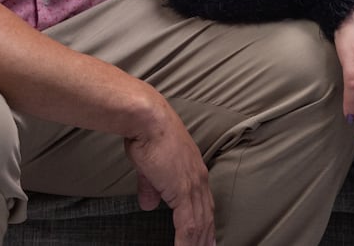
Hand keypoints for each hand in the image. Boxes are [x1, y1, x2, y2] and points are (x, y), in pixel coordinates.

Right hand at [123, 103, 215, 245]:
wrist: (147, 119)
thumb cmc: (147, 134)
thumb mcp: (149, 166)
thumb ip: (152, 187)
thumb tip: (148, 204)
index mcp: (194, 169)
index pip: (204, 203)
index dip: (206, 222)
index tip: (206, 237)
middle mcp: (199, 178)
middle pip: (206, 216)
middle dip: (207, 237)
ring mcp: (193, 184)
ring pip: (199, 224)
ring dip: (197, 244)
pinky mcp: (183, 191)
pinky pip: (188, 226)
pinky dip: (186, 244)